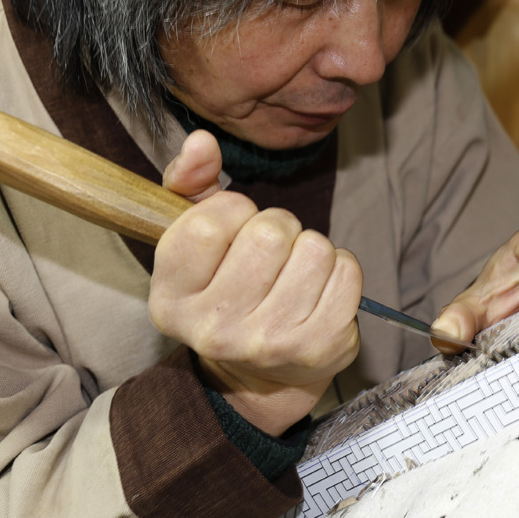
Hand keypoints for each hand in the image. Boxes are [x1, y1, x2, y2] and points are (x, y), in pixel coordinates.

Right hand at [150, 132, 362, 435]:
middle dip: (280, 227)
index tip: (234, 230)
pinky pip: (347, 272)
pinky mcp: (319, 347)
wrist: (260, 376)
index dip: (233, 210)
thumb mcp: (195, 240)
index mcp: (171, 298)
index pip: (211, 220)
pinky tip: (320, 290)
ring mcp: (268, 342)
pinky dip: (341, 270)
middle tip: (273, 253)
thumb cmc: (229, 289)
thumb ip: (190, 184)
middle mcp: (213, 329)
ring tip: (296, 272)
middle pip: (271, 231)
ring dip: (312, 249)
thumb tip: (201, 141)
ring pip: (315, 248)